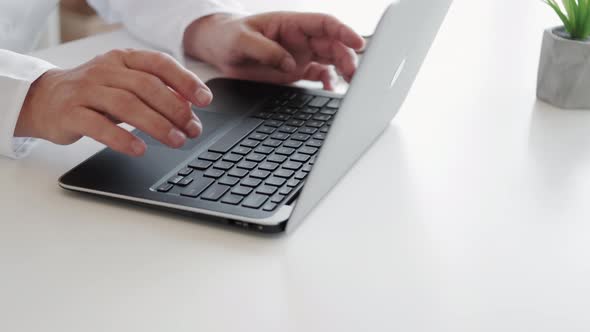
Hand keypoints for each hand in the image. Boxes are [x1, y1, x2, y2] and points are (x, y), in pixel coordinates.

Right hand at [16, 49, 212, 155]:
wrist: (43, 99)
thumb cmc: (94, 94)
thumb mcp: (125, 86)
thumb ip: (155, 93)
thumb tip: (190, 108)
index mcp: (123, 59)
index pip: (159, 63)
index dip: (185, 81)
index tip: (205, 100)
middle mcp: (105, 70)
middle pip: (146, 86)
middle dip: (175, 109)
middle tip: (192, 129)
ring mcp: (86, 90)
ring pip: (126, 104)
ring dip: (156, 125)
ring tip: (176, 141)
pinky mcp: (70, 113)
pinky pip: (99, 126)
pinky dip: (122, 138)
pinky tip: (140, 149)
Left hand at [183, 12, 365, 89]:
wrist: (218, 50)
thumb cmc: (229, 36)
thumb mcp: (242, 40)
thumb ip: (266, 51)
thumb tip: (290, 64)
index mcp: (291, 23)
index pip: (325, 23)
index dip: (344, 32)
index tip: (358, 43)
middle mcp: (300, 39)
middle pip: (333, 44)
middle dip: (347, 56)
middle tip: (354, 72)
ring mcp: (300, 55)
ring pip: (330, 60)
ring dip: (343, 70)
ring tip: (350, 82)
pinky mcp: (296, 71)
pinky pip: (319, 75)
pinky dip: (328, 82)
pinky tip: (331, 90)